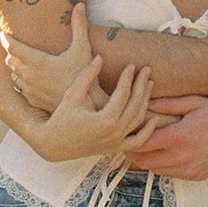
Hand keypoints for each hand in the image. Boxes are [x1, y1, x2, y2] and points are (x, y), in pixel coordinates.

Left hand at [2, 3, 95, 110]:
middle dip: (11, 53)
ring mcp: (29, 90)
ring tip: (22, 63)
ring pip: (14, 75)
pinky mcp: (32, 100)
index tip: (2, 34)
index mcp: (37, 61)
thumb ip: (79, 25)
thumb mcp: (82, 48)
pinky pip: (20, 89)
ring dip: (16, 68)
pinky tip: (31, 80)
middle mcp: (29, 75)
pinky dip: (22, 82)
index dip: (5, 39)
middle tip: (15, 47)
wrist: (86, 103)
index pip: (12, 48)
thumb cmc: (82, 74)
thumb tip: (79, 5)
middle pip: (10, 61)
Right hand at [30, 58, 159, 163]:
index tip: (132, 65)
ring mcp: (116, 142)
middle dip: (141, 85)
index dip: (128, 78)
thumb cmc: (61, 117)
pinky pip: (137, 142)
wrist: (53, 144)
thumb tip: (100, 58)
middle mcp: (114, 133)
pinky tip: (154, 118)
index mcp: (105, 120)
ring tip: (149, 84)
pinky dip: (148, 131)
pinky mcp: (115, 148)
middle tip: (146, 69)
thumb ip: (87, 76)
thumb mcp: (72, 95)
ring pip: (138, 120)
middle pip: (135, 105)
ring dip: (146, 101)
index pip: (123, 94)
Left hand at [124, 96, 207, 180]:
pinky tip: (162, 153)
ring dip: (146, 161)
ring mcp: (189, 170)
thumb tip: (145, 103)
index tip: (122, 132)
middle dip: (132, 153)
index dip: (128, 139)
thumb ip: (168, 104)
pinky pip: (170, 174)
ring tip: (141, 147)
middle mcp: (182, 158)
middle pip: (144, 162)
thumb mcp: (195, 102)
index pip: (142, 144)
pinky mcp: (196, 176)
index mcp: (179, 138)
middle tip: (126, 141)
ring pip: (156, 170)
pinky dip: (161, 165)